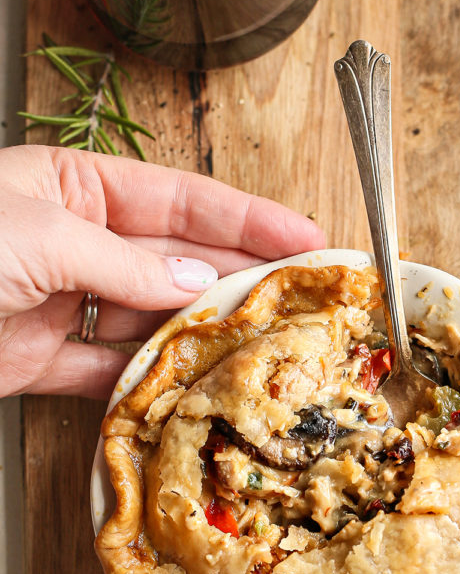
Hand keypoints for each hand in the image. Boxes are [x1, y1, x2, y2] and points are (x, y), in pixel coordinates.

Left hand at [0, 145, 324, 397]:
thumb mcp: (43, 234)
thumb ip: (128, 261)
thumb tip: (196, 281)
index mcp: (75, 188)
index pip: (181, 202)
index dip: (249, 219)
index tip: (304, 236)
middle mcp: (75, 242)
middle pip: (176, 261)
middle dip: (238, 280)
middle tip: (298, 302)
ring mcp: (61, 303)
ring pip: (150, 320)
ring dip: (200, 337)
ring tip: (257, 351)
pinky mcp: (42, 360)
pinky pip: (110, 369)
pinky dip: (147, 381)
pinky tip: (188, 386)